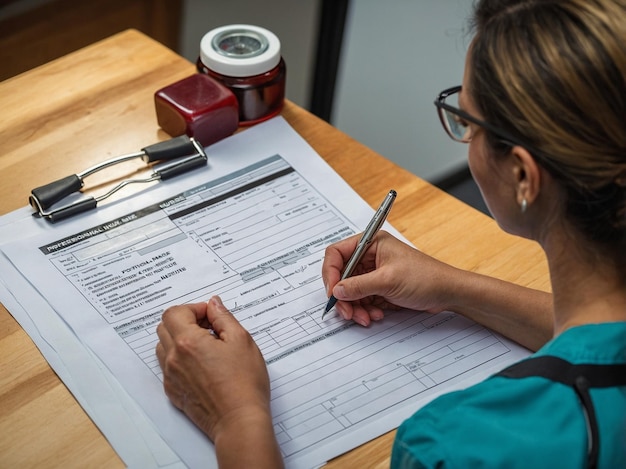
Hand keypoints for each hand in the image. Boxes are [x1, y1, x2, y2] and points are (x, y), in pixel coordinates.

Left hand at [156, 296, 282, 467]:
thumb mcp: (241, 340)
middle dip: (185, 321)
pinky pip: (168, 367)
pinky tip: (202, 365)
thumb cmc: (244, 383)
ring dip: (179, 339)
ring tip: (205, 346)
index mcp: (188, 342)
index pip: (175, 312)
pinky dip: (180, 359)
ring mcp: (171, 377)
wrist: (238, 421)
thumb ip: (223, 317)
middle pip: (164, 327)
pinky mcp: (173, 392)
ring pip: (163, 346)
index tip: (211, 316)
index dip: (194, 309)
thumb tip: (213, 304)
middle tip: (208, 328)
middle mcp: (173, 358)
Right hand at [322, 231, 461, 325]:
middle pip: (341, 275)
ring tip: (366, 317)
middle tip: (348, 312)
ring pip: (350, 291)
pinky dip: (365, 309)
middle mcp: (370, 256)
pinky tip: (376, 315)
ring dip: (355, 306)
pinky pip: (362, 299)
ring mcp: (374, 272)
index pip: (337, 253)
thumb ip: (359, 286)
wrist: (447, 293)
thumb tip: (336, 290)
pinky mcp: (379, 287)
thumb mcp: (388, 281)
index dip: (331, 272)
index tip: (333, 292)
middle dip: (344, 296)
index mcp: (371, 243)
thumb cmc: (425, 278)